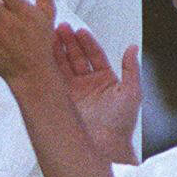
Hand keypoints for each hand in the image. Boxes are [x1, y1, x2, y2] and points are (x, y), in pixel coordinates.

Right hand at [54, 22, 141, 161]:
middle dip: (69, 43)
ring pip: (63, 67)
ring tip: (49, 37)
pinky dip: (48, 68)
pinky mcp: (61, 102)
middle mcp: (88, 85)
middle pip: (77, 58)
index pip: (94, 56)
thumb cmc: (121, 123)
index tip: (79, 31)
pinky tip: (44, 56)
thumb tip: (132, 47)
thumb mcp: (132, 93)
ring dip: (57, 51)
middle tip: (60, 29)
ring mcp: (73, 93)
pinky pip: (54, 81)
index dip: (87, 43)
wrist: (104, 147)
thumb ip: (131, 69)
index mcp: (106, 80)